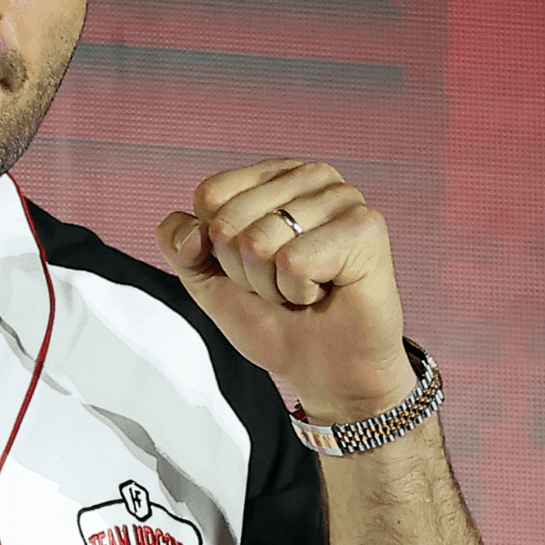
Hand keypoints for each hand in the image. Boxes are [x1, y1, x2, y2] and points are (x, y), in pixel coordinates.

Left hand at [155, 159, 416, 422]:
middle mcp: (310, 175)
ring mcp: (342, 197)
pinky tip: (325, 291)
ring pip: (258, 241)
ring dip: (272, 284)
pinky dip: (299, 290)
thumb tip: (192, 232)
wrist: (323, 369)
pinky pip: (293, 262)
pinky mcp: (365, 227)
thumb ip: (179, 243)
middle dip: (244, 270)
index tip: (251, 267)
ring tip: (304, 288)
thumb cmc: (274, 318)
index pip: (209, 196)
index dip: (217, 247)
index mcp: (273, 174)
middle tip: (282, 283)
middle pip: (228, 221)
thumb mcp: (208, 278)